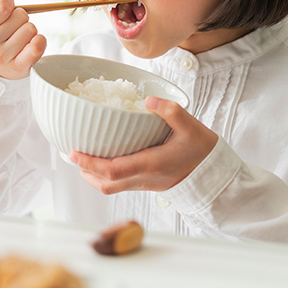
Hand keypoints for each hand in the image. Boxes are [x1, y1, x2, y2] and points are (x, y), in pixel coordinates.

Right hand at [0, 0, 46, 79]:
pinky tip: (30, 44)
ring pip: (31, 28)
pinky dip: (39, 41)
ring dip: (27, 30)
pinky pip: (37, 46)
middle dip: (18, 18)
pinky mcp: (18, 68)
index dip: (8, 2)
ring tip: (17, 39)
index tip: (4, 9)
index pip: (3, 4)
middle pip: (21, 14)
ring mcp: (1, 58)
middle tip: (9, 28)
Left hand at [69, 97, 217, 193]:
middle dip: (85, 171)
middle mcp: (146, 178)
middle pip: (107, 184)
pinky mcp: (149, 184)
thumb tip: (148, 99)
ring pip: (112, 188)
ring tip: (83, 159)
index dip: (90, 163)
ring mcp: (146, 184)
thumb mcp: (191, 125)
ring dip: (94, 176)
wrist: (216, 174)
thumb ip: (171, 111)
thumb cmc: (203, 150)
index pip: (114, 170)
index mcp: (152, 164)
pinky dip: (107, 176)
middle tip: (71, 155)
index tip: (73, 153)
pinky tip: (105, 161)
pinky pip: (121, 185)